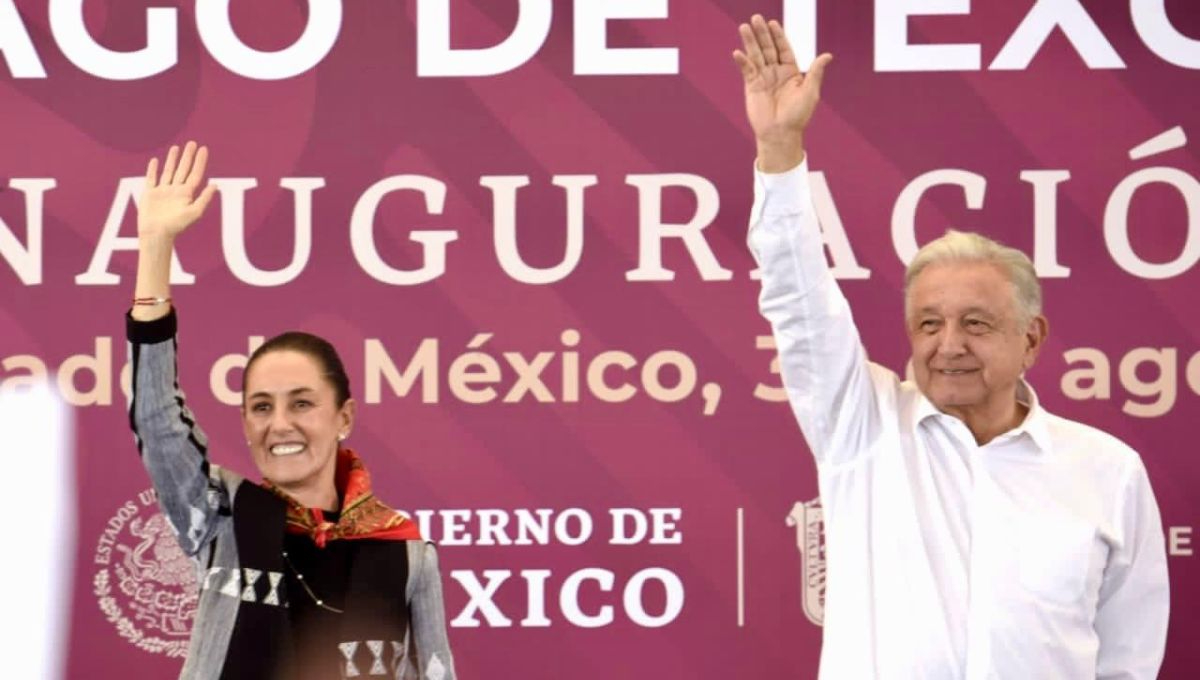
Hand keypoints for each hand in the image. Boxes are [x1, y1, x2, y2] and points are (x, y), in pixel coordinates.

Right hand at [138, 141, 216, 242]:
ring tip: (176, 148)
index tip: (204, 149)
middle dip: (188, 157)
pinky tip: (155, 161)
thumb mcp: (194, 212)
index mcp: (186, 194)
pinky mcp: (150, 194)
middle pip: (183, 170)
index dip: (200, 162)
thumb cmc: (176, 226)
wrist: (156, 233)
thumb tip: (215, 185)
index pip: (195, 174)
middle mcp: (175, 191)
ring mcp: (162, 191)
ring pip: (168, 171)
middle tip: (192, 143)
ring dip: (172, 160)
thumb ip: (204, 199)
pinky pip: (151, 178)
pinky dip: (153, 170)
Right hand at [733, 15, 831, 171]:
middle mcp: (776, 72)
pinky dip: (743, 62)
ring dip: (750, 41)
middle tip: (756, 18)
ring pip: (756, 55)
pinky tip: (738, 52)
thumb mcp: (810, 92)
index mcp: (790, 71)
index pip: (783, 48)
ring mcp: (763, 78)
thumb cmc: (798, 116)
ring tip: (744, 27)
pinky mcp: (752, 87)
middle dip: (762, 33)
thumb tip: (827, 56)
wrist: (781, 134)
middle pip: (768, 48)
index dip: (778, 36)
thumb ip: (815, 72)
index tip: (773, 23)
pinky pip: (747, 70)